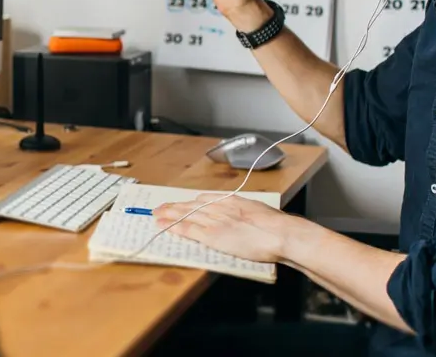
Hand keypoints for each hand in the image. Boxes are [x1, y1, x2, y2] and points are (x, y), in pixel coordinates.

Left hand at [153, 194, 290, 262]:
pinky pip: (189, 229)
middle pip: (191, 205)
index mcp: (232, 200)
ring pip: (186, 214)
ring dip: (170, 215)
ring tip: (157, 214)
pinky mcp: (212, 235)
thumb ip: (247, 212)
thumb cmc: (276, 225)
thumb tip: (246, 216)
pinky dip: (174, 227)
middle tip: (161, 207)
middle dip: (175, 206)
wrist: (279, 233)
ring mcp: (214, 220)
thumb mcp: (259, 211)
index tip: (183, 203)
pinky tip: (164, 226)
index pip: (204, 199)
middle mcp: (219, 207)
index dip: (191, 202)